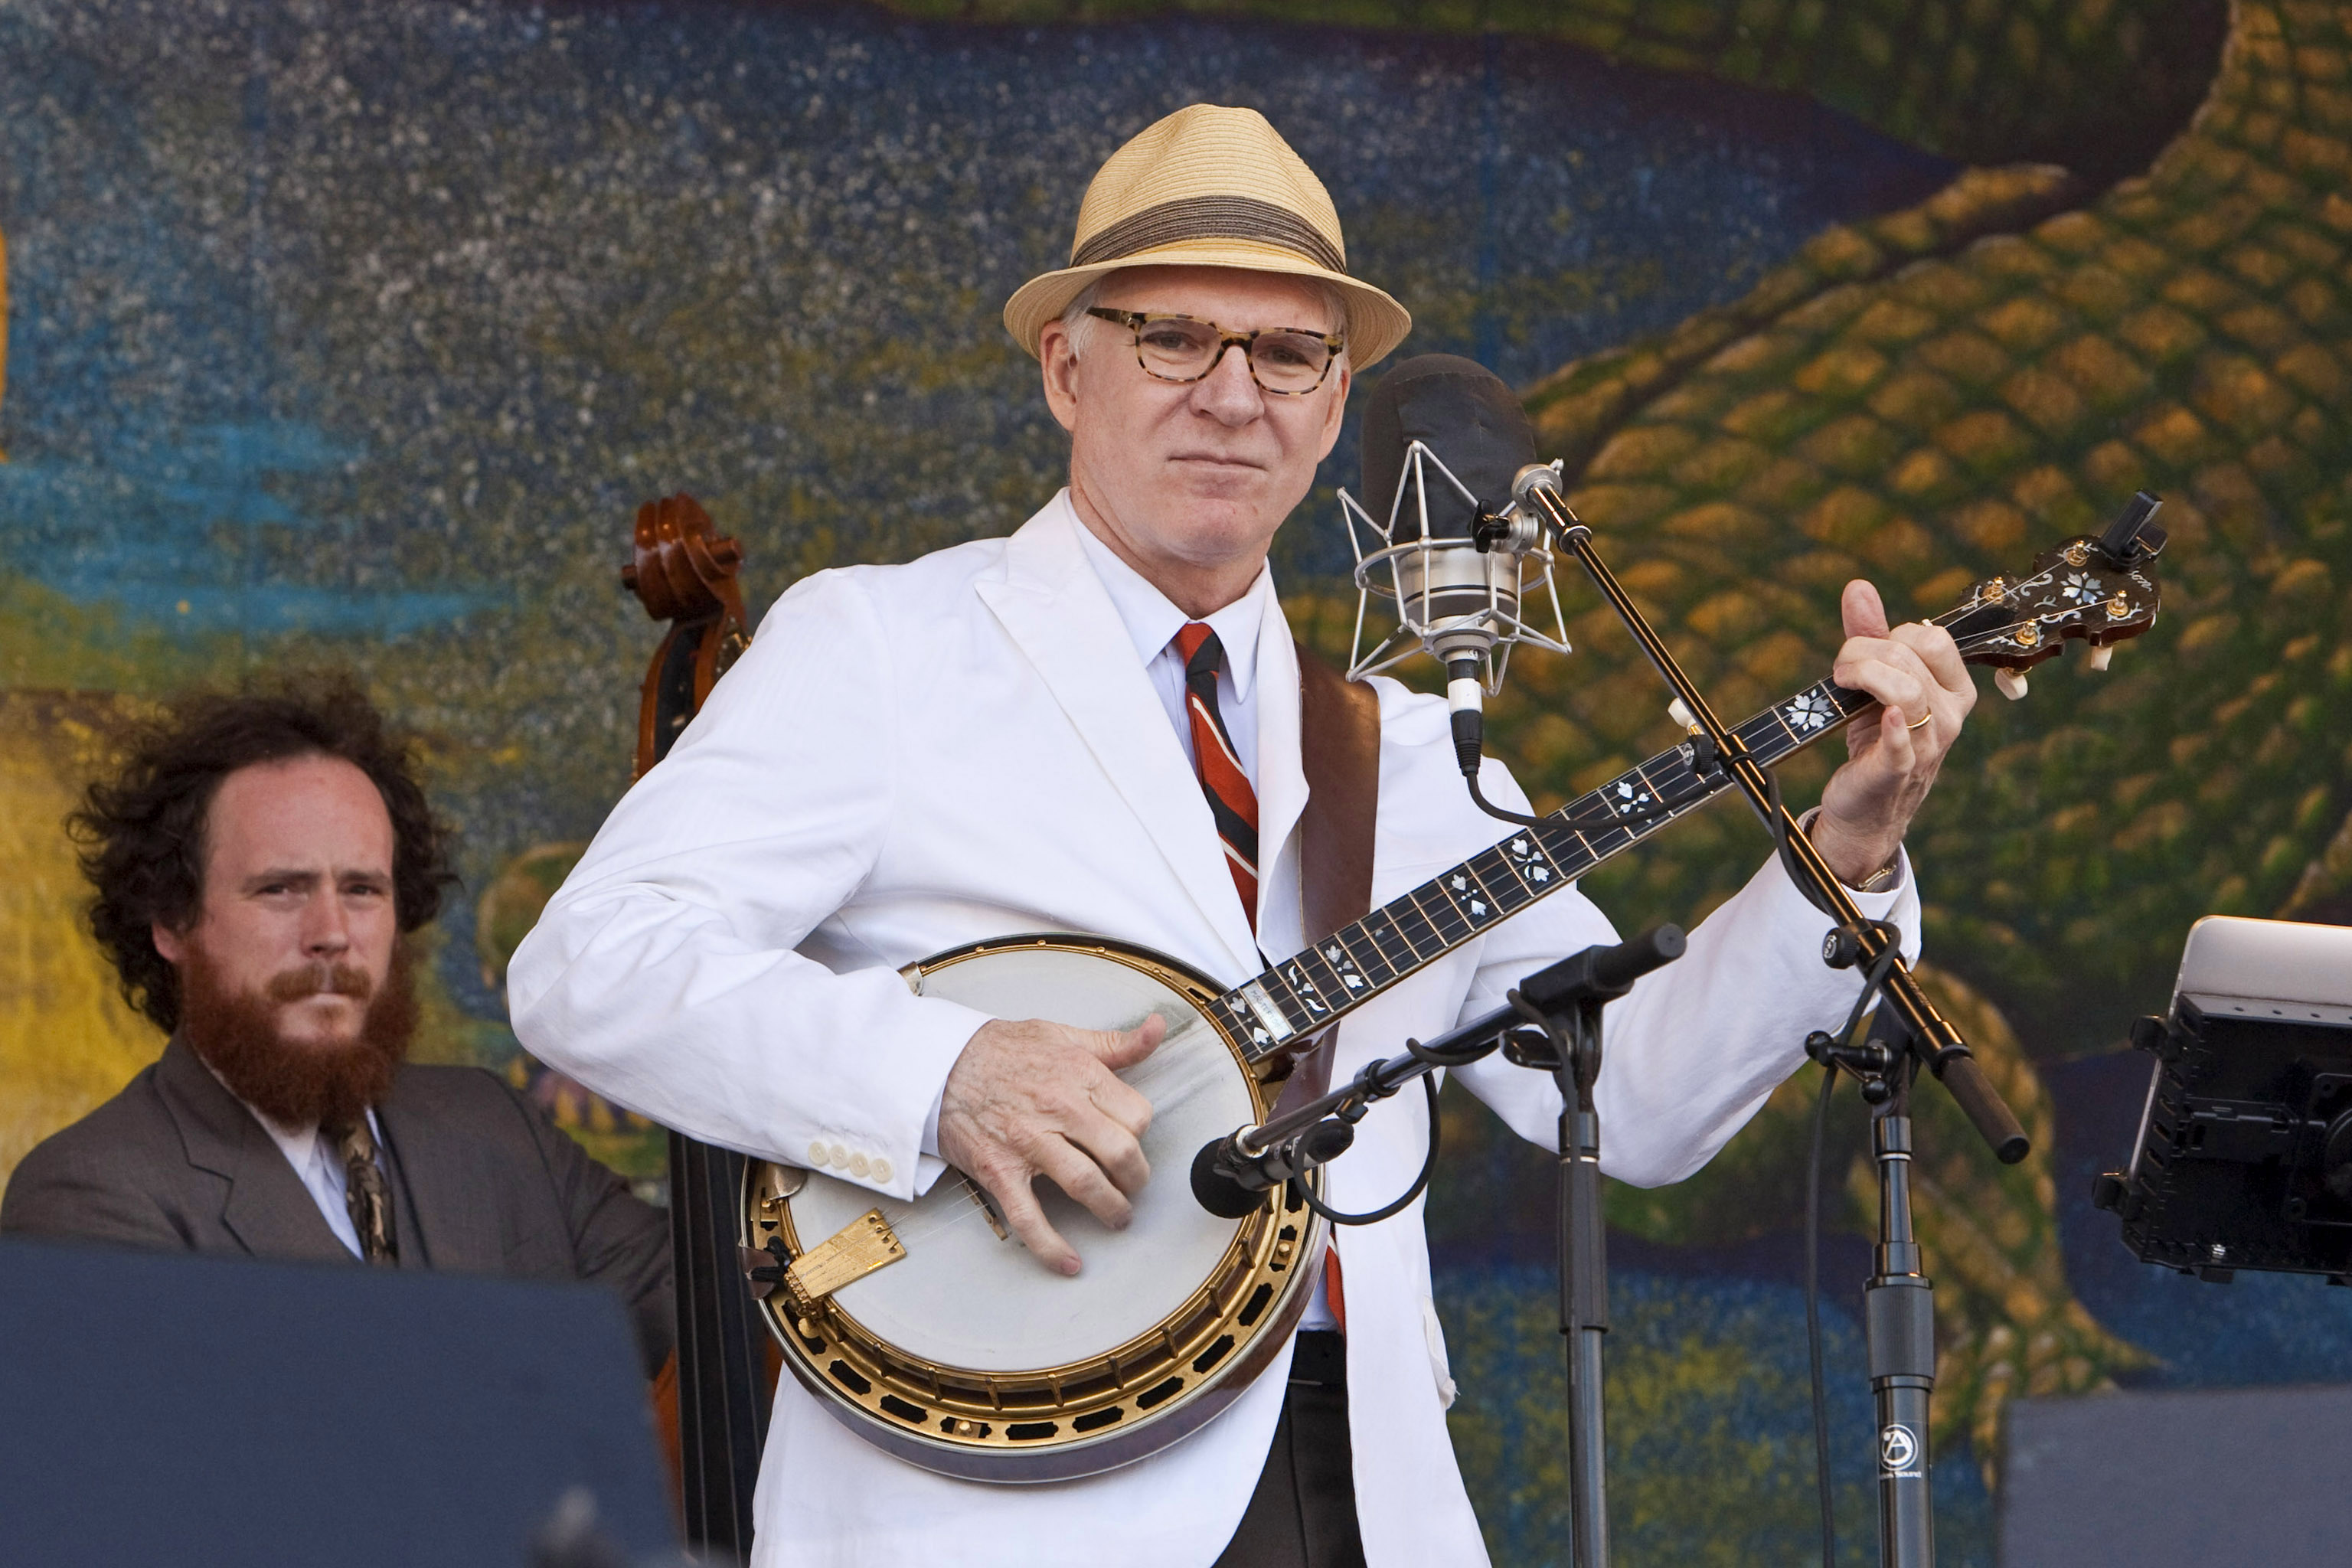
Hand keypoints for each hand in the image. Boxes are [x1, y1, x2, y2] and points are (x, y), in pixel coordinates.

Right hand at [937, 1014, 1165, 1275]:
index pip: (1137, 1115)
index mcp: (1078, 1074)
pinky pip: (1030, 1217)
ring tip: (1118, 1216)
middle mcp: (1058, 1108)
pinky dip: (1052, 1247)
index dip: (1140, 1132)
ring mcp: (1028, 1143)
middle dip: (1136, 1177)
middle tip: (1133, 1184)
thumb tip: (1156, 1029)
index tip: (1131, 1138)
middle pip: (1121, 1153)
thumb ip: (1114, 1042)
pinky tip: (1070, 1262)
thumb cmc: (998, 1050)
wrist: (936, 1063)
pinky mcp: (1000, 1171)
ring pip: (1087, 1186)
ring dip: (1111, 1209)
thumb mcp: (1061, 1034)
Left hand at [1813, 580, 1976, 885]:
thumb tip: (1858, 587)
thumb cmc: (1875, 736)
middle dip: (1863, 652)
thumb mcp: (1875, 681)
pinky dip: (1892, 728)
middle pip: (1910, 657)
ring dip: (1861, 675)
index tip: (1863, 652)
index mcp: (1953, 687)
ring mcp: (1930, 744)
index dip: (1889, 635)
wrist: (1866, 802)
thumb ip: (1869, 634)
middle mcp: (1951, 714)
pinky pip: (1902, 743)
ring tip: (1841, 683)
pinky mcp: (1899, 769)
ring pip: (1904, 690)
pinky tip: (1882, 718)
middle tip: (1841, 671)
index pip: (1932, 639)